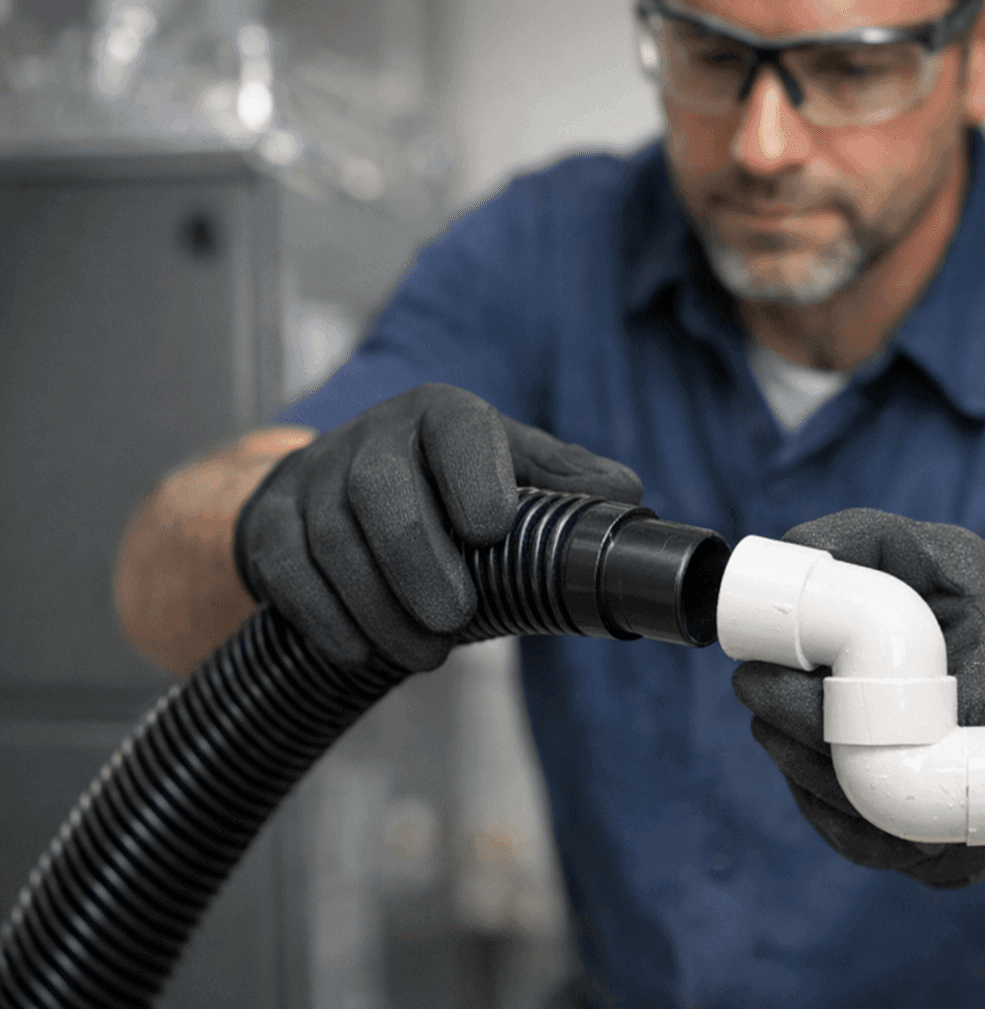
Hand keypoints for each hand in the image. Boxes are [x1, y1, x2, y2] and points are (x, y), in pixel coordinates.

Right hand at [234, 383, 642, 671]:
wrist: (350, 489)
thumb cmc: (453, 486)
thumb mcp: (517, 469)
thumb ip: (571, 482)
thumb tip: (625, 499)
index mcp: (443, 416)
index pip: (457, 428)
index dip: (473, 475)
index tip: (491, 528)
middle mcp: (373, 437)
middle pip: (379, 488)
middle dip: (416, 560)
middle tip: (453, 618)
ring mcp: (315, 477)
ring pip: (330, 537)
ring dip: (377, 606)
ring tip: (425, 654)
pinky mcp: (271, 523)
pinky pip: (286, 570)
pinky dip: (325, 619)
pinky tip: (361, 651)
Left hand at [732, 509, 984, 887]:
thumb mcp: (946, 554)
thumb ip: (868, 541)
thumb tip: (787, 554)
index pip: (874, 732)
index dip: (801, 707)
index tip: (756, 673)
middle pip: (855, 785)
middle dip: (787, 733)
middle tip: (753, 686)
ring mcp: (976, 839)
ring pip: (857, 827)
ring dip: (798, 768)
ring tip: (772, 715)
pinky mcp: (958, 861)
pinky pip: (871, 846)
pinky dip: (827, 802)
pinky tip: (807, 757)